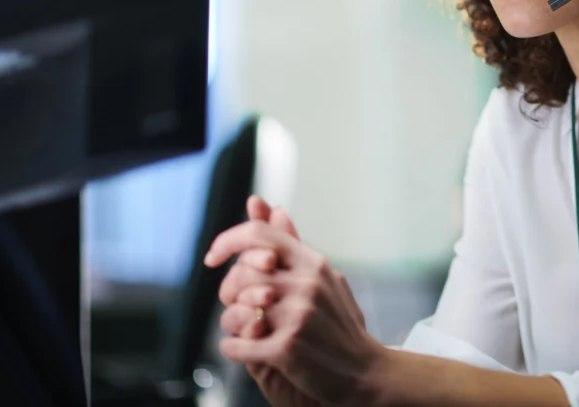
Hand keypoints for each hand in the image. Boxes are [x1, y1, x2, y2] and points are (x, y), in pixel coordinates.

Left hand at [207, 210, 384, 404]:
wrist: (366, 373)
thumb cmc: (340, 326)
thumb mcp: (324, 278)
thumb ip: (291, 244)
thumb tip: (269, 206)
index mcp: (314, 264)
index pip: (259, 235)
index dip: (227, 241)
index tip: (213, 257)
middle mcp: (306, 284)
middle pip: (240, 273)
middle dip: (229, 291)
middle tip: (235, 305)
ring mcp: (297, 316)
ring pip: (235, 309)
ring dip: (233, 322)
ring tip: (248, 330)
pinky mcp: (286, 349)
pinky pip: (235, 344)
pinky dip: (233, 349)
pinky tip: (245, 350)